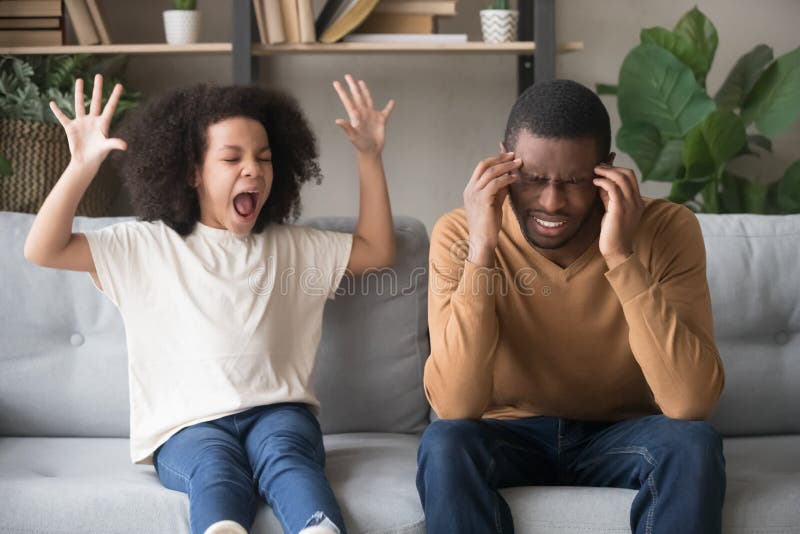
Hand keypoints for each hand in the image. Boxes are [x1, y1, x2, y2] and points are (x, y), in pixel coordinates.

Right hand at [49, 74, 126, 171]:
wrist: (85, 162)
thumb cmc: (98, 155)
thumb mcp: (106, 147)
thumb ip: (114, 144)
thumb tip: (125, 146)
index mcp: (103, 123)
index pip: (110, 107)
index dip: (115, 96)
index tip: (120, 85)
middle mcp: (92, 120)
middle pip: (95, 101)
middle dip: (97, 89)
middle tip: (99, 75)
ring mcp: (81, 122)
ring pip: (79, 104)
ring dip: (79, 92)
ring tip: (79, 80)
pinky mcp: (71, 127)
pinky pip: (62, 117)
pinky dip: (57, 111)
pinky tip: (52, 103)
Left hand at [333, 74, 393, 154]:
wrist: (371, 151)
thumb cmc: (361, 145)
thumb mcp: (353, 136)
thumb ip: (346, 127)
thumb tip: (337, 120)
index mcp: (355, 115)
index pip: (348, 100)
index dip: (342, 92)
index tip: (336, 83)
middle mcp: (363, 113)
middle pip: (357, 96)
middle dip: (352, 86)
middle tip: (348, 76)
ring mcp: (371, 116)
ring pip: (368, 99)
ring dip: (365, 90)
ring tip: (361, 82)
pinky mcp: (381, 120)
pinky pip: (386, 111)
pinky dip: (389, 107)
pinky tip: (392, 102)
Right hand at [463, 151, 521, 265]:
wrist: (482, 241)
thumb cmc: (488, 225)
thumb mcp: (494, 203)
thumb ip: (499, 191)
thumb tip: (509, 179)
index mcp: (471, 189)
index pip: (481, 168)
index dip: (495, 160)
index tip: (508, 156)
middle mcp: (470, 190)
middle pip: (483, 165)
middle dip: (500, 158)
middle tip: (514, 155)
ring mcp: (474, 194)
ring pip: (490, 172)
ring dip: (506, 166)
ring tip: (518, 164)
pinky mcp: (482, 201)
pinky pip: (495, 184)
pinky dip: (506, 178)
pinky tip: (515, 178)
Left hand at [592, 164, 644, 267]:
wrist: (617, 250)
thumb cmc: (612, 233)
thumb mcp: (612, 211)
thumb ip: (609, 197)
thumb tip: (601, 184)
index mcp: (637, 201)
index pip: (631, 177)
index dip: (617, 169)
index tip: (604, 167)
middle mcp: (636, 201)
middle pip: (628, 174)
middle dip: (612, 167)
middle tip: (598, 166)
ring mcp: (630, 204)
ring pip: (622, 178)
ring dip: (607, 171)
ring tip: (595, 170)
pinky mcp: (620, 209)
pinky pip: (613, 188)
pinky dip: (603, 181)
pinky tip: (595, 182)